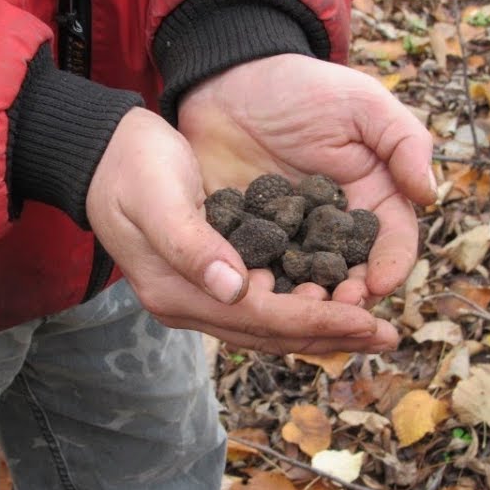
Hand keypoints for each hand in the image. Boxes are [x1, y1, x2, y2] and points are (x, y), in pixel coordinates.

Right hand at [86, 108, 399, 353]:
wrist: (102, 154)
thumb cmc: (131, 167)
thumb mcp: (157, 198)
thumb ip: (191, 245)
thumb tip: (236, 288)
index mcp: (179, 293)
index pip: (262, 318)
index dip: (317, 320)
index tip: (367, 319)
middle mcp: (192, 305)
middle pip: (273, 333)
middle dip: (332, 334)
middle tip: (387, 335)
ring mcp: (200, 296)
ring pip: (272, 326)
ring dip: (323, 326)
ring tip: (372, 326)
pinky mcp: (211, 279)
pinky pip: (265, 305)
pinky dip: (303, 307)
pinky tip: (336, 300)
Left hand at [178, 53, 436, 307]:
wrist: (231, 79)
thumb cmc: (305, 87)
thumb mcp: (362, 103)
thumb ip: (403, 141)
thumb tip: (429, 194)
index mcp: (372, 199)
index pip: (393, 241)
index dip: (392, 266)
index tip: (383, 284)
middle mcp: (334, 228)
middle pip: (351, 274)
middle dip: (350, 297)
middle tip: (339, 308)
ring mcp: (290, 238)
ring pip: (305, 283)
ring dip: (306, 302)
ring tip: (300, 309)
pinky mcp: (245, 242)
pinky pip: (255, 272)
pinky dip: (258, 288)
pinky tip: (253, 297)